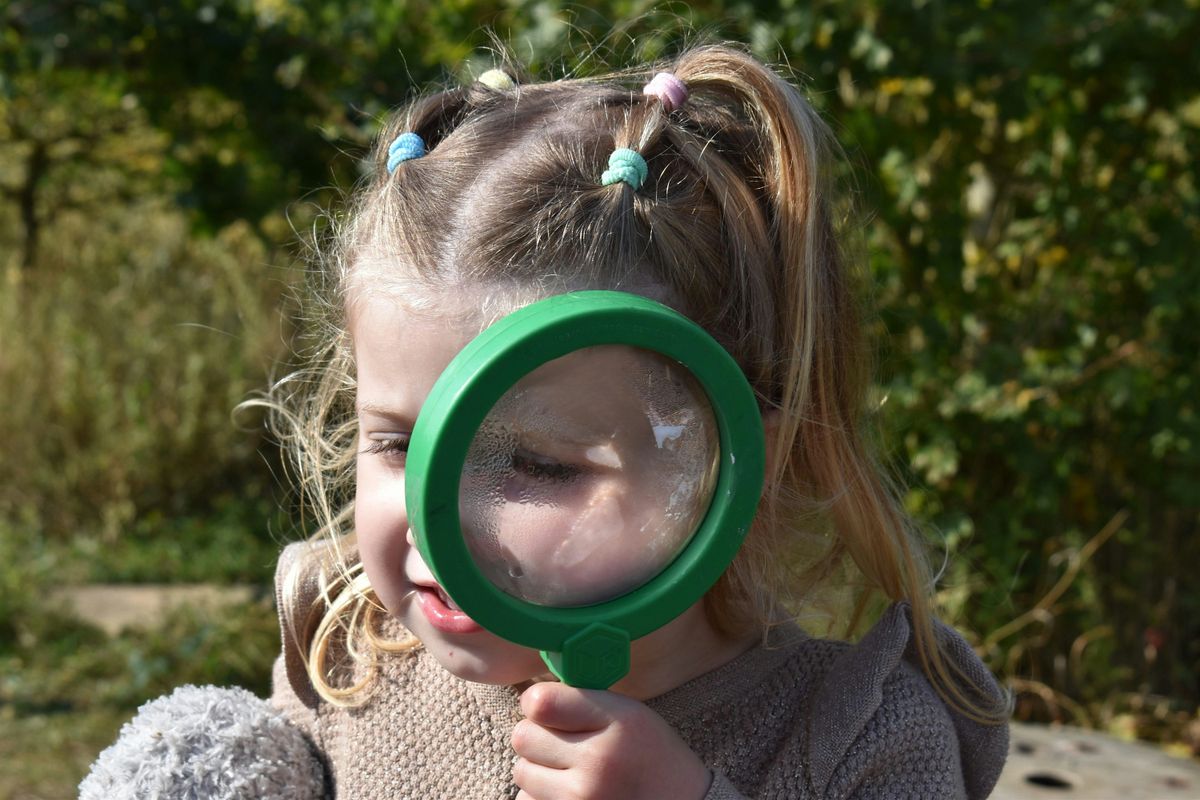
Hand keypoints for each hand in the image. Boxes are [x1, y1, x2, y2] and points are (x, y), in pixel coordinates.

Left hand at [511, 682, 711, 799]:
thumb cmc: (651, 757)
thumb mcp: (631, 715)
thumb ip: (583, 701)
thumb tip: (528, 700)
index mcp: (617, 722)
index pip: (541, 703)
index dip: (537, 704)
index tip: (549, 710)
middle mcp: (598, 763)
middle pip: (523, 738)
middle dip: (538, 739)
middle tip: (565, 746)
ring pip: (522, 773)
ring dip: (539, 772)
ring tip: (574, 775)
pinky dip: (542, 798)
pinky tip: (572, 796)